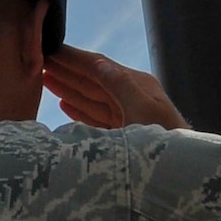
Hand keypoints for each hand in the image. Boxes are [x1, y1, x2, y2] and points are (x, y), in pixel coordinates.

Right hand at [42, 45, 188, 130]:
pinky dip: (78, 110)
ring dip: (68, 87)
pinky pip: (95, 118)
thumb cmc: (166, 141)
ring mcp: (126, 117)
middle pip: (92, 80)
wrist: (181, 173)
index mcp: (137, 87)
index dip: (74, 58)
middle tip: (39, 59)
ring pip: (91, 98)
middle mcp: (131, 98)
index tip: (51, 47)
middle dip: (66, 70)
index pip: (100, 67)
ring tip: (45, 78)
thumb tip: (99, 65)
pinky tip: (63, 104)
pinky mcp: (122, 135)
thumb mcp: (144, 110)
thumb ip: (121, 86)